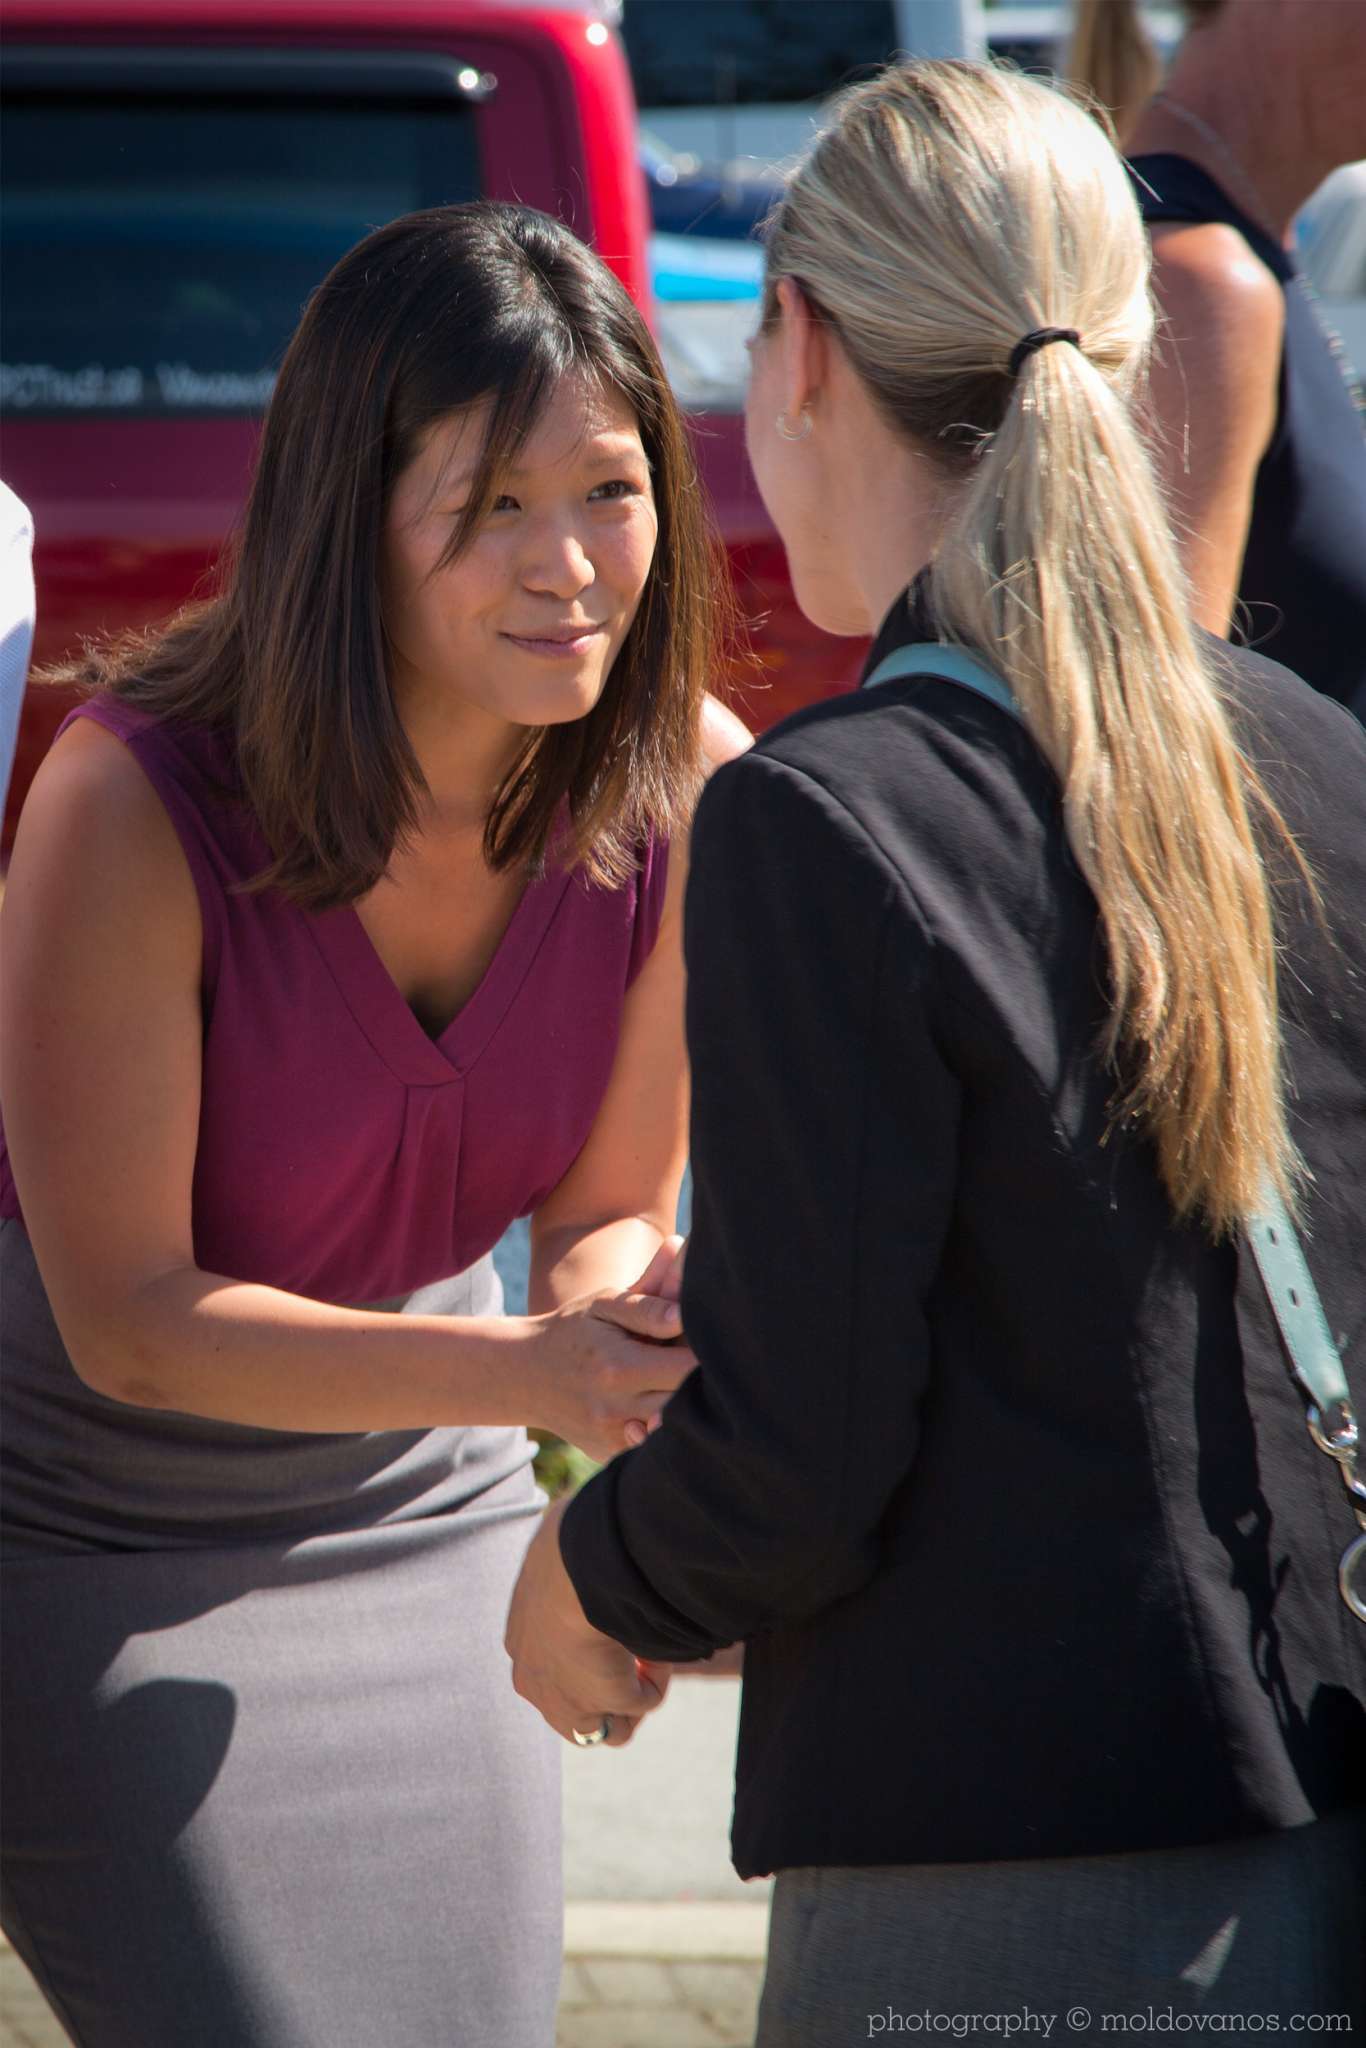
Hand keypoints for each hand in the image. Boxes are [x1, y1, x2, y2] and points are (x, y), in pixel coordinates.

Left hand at [505, 1499, 668, 1747]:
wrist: (575, 1568)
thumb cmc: (569, 1539)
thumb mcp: (562, 1538)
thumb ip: (573, 1541)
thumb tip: (595, 1509)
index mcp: (520, 1638)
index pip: (551, 1667)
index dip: (588, 1655)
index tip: (613, 1626)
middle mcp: (534, 1679)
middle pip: (577, 1710)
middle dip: (609, 1689)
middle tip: (637, 1653)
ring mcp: (565, 1700)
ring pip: (609, 1725)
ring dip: (634, 1693)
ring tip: (651, 1652)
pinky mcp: (603, 1705)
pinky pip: (642, 1703)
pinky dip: (656, 1680)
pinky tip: (659, 1645)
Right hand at [523, 1274, 694, 1464]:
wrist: (525, 1374)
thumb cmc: (573, 1330)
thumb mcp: (602, 1304)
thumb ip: (646, 1306)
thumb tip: (685, 1314)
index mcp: (620, 1368)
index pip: (689, 1369)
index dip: (709, 1355)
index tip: (710, 1341)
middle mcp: (617, 1410)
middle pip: (688, 1407)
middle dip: (705, 1387)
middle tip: (707, 1366)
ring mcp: (612, 1438)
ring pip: (673, 1434)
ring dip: (687, 1412)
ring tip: (685, 1388)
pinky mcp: (609, 1454)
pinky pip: (652, 1451)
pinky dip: (665, 1433)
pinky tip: (661, 1408)